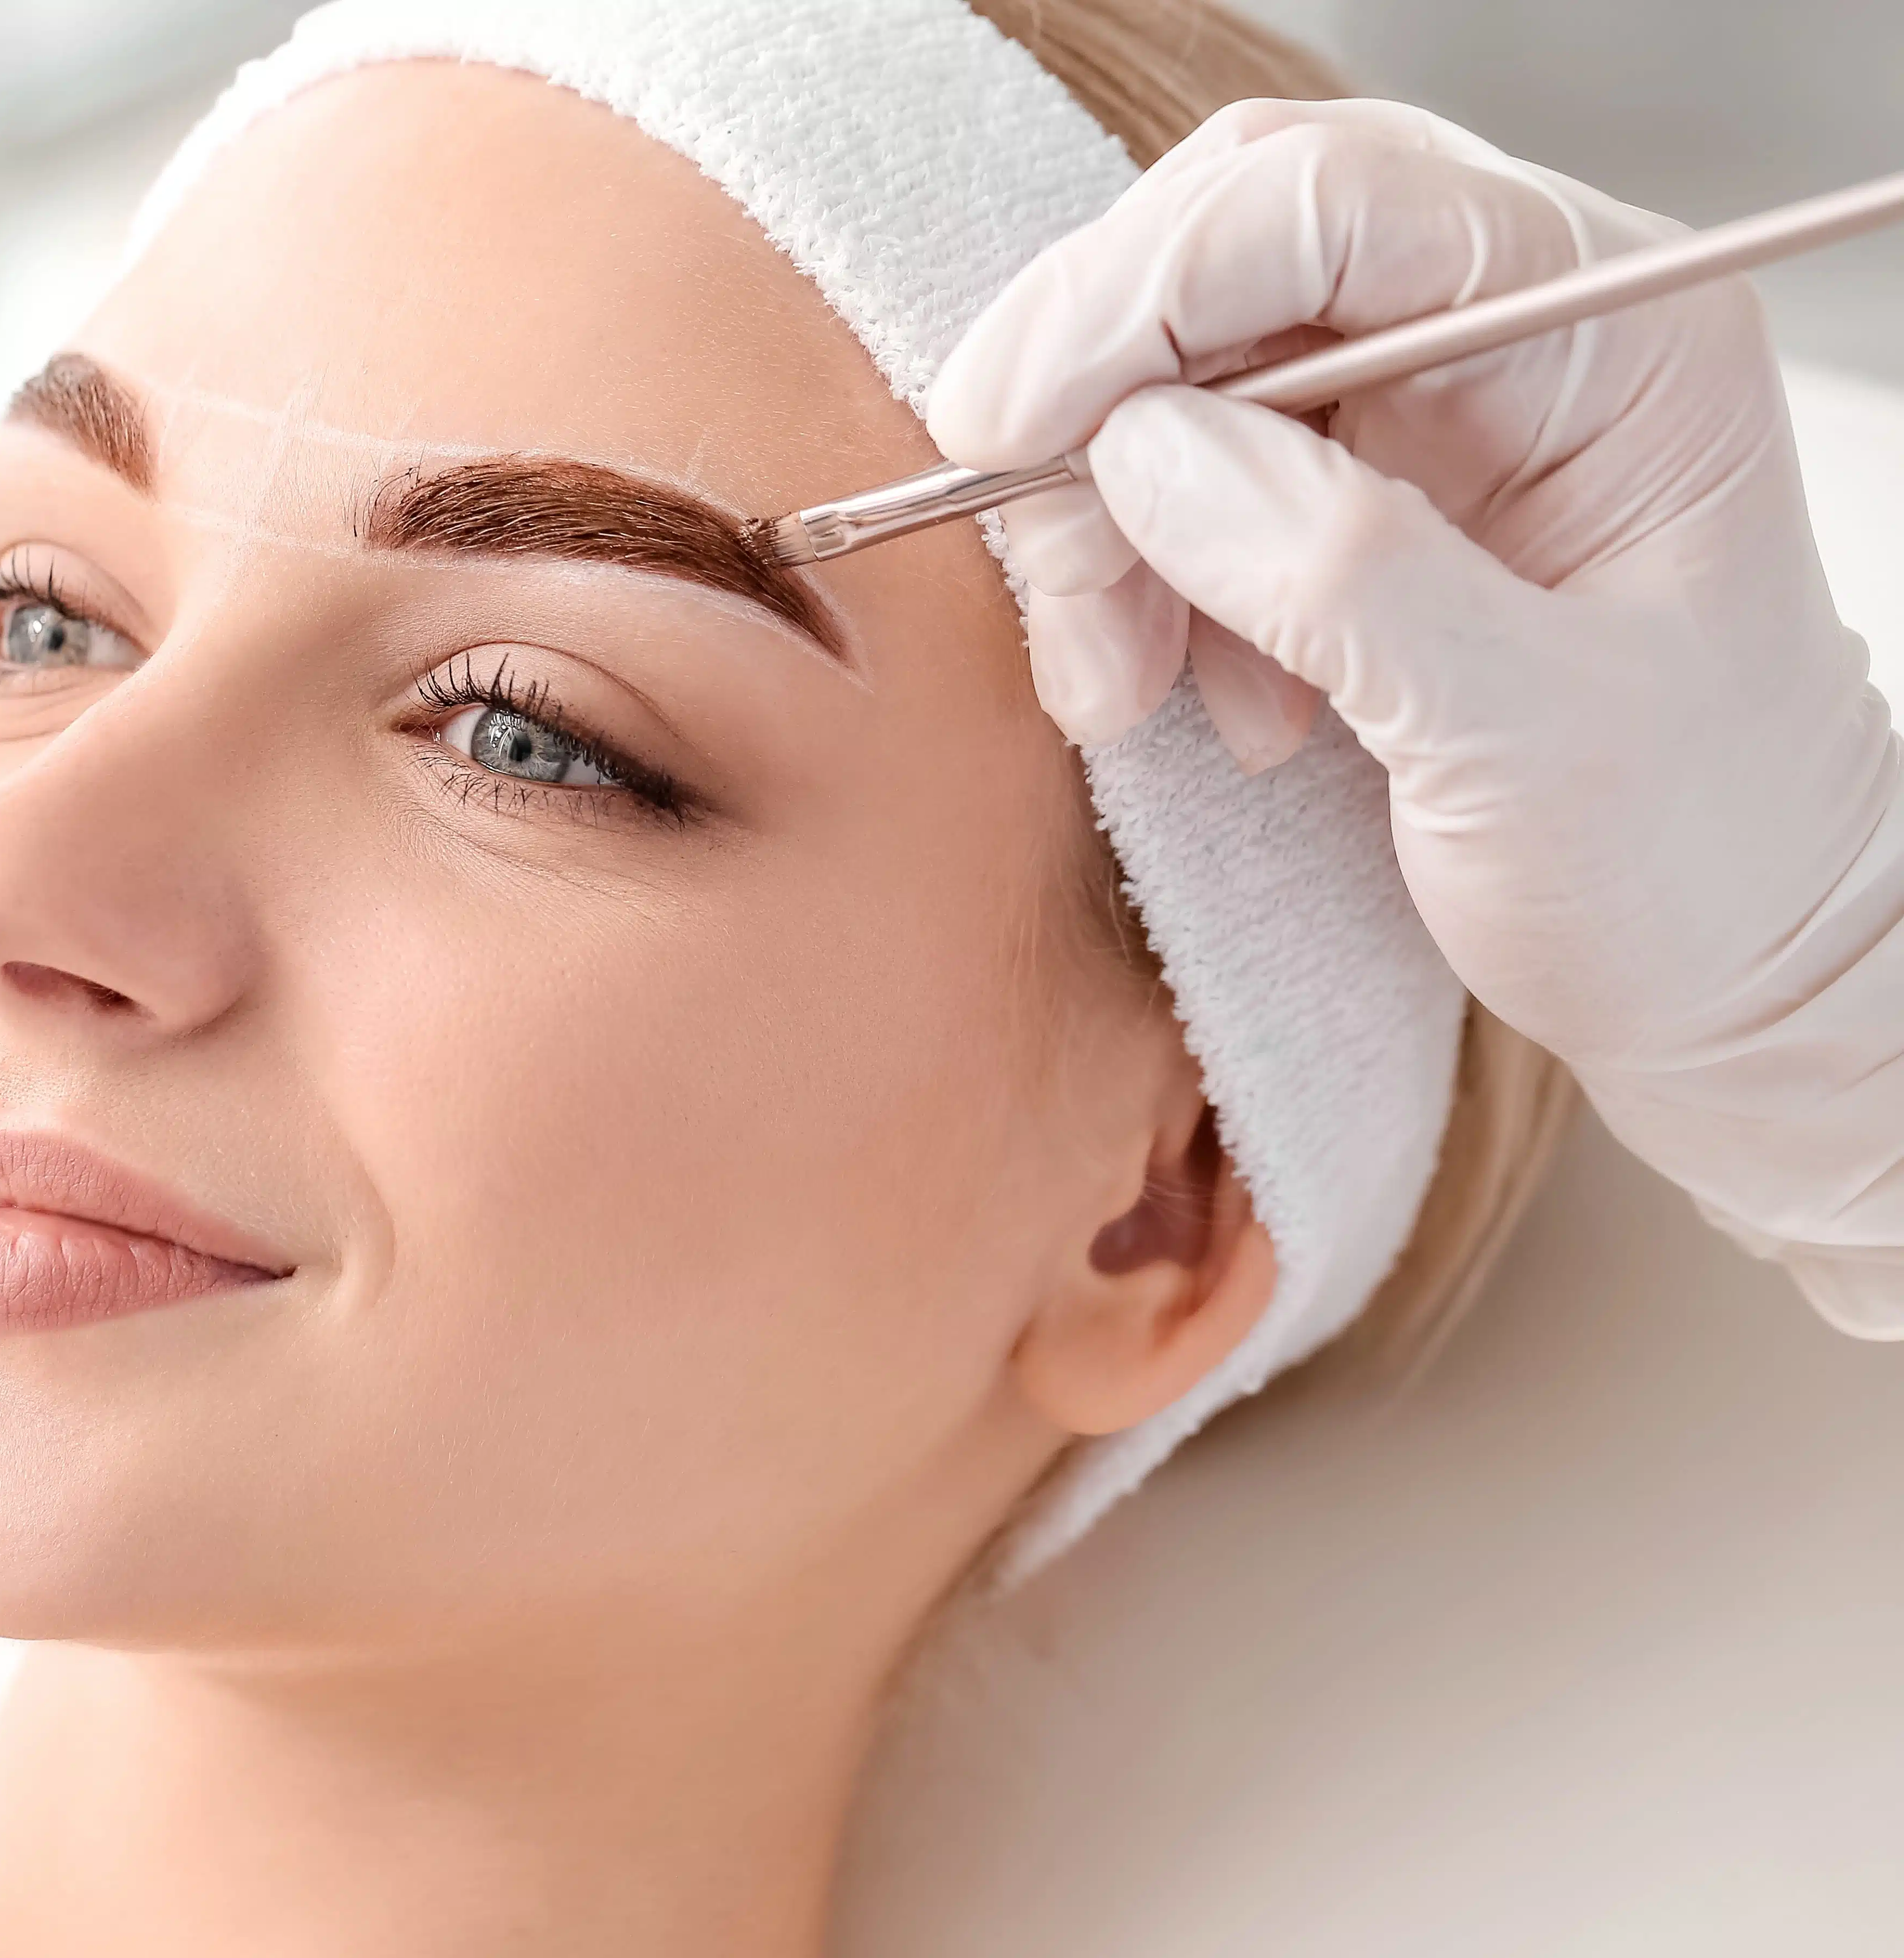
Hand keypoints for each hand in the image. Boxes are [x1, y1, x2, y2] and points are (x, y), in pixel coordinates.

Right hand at [927, 99, 1903, 1332]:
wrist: (1722, 971)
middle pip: (1231, 249)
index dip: (1146, 290)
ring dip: (1101, 521)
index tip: (1017, 430)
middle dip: (1099, 400)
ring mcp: (1428, 402)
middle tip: (1048, 569)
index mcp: (1614, 335)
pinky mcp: (1352, 486)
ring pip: (1175, 365)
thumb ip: (1343, 578)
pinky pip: (1175, 471)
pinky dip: (1132, 577)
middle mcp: (1518, 327)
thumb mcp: (1526, 742)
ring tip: (1118, 687)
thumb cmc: (1688, 865)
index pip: (1342, 205)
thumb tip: (1143, 451)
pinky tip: (1182, 690)